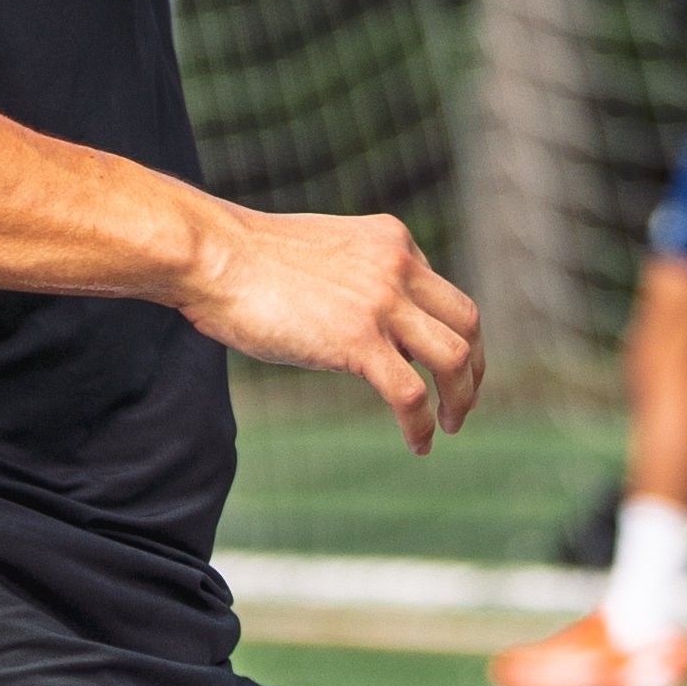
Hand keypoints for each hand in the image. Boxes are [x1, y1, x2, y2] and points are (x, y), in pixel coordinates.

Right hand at [179, 205, 484, 452]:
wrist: (213, 255)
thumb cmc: (247, 261)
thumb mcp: (323, 256)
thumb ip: (355, 281)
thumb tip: (366, 327)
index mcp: (392, 241)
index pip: (443, 294)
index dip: (449, 336)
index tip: (439, 367)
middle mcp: (398, 266)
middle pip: (468, 322)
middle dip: (473, 369)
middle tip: (461, 403)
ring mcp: (382, 302)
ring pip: (454, 358)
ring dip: (460, 399)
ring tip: (448, 427)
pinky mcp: (358, 340)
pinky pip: (411, 393)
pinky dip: (421, 425)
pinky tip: (417, 444)